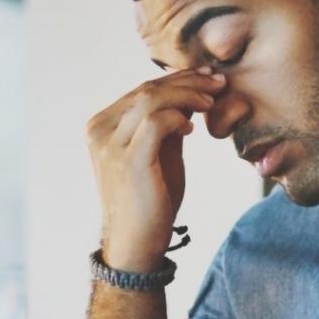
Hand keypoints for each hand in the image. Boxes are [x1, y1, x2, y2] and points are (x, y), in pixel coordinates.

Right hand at [86, 67, 226, 270]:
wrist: (136, 243)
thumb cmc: (150, 199)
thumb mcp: (160, 152)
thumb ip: (169, 123)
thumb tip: (192, 93)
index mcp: (102, 125)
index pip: (142, 89)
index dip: (178, 78)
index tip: (207, 76)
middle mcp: (100, 131)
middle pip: (147, 90)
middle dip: (188, 81)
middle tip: (218, 82)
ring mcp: (110, 146)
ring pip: (151, 99)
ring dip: (187, 95)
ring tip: (211, 102)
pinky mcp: (128, 161)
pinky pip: (155, 123)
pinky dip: (178, 118)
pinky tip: (192, 129)